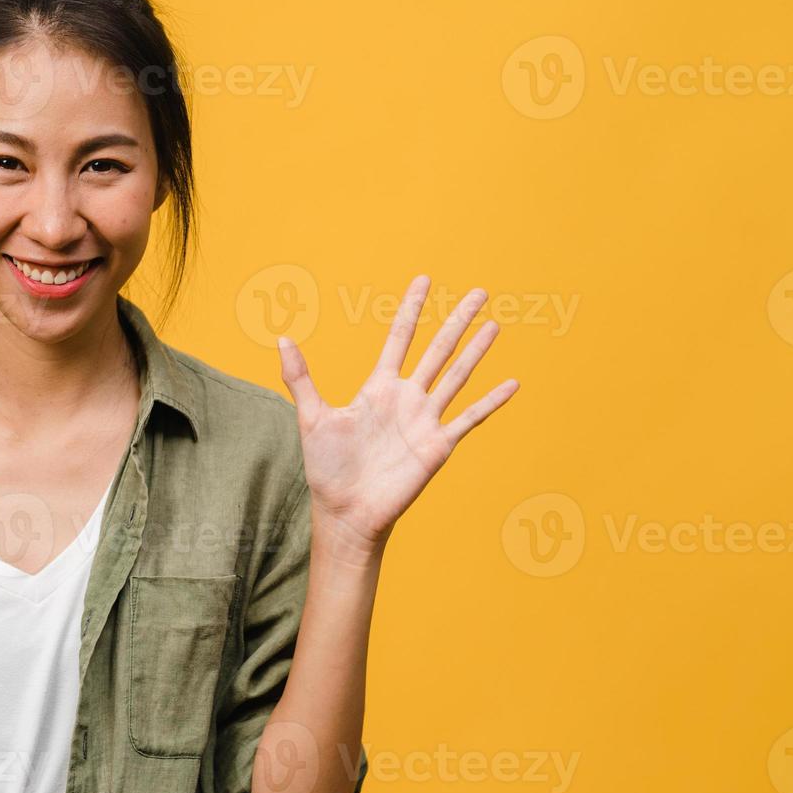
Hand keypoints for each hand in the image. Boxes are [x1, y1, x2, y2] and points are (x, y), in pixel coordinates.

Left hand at [277, 274, 518, 556]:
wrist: (346, 511)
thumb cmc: (327, 468)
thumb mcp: (312, 417)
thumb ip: (300, 377)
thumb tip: (281, 338)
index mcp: (378, 387)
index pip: (400, 338)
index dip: (412, 309)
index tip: (425, 280)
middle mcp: (406, 398)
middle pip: (437, 349)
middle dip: (456, 320)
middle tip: (479, 292)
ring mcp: (425, 420)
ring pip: (457, 376)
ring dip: (476, 351)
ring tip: (494, 325)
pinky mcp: (438, 445)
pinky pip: (470, 418)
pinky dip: (491, 401)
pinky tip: (511, 383)